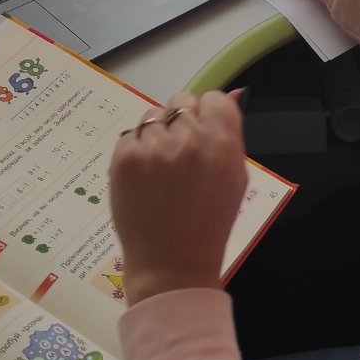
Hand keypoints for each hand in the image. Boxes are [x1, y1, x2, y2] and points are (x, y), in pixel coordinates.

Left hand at [110, 91, 247, 305]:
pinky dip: (136, 152)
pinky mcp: (124, 158)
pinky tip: (144, 179)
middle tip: (180, 157)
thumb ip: (230, 135)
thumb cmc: (208, 224)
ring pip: (153, 116)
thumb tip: (232, 94)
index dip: (208, 115)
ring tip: (160, 171)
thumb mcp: (235, 179)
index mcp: (222, 143)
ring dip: (157, 135)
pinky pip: (130, 136)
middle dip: (182, 123)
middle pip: (181, 102)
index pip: (214, 99)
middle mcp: (188, 139)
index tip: (203, 134)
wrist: (171, 264)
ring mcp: (153, 147)